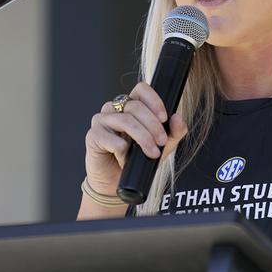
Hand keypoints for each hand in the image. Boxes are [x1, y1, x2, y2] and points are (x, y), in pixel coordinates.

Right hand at [84, 82, 188, 196]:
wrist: (116, 182)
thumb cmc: (136, 160)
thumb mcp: (162, 146)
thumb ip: (173, 132)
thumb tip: (177, 118)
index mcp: (130, 105)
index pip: (141, 89)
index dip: (154, 100)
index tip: (164, 118)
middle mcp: (114, 109)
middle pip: (136, 106)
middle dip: (153, 125)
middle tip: (161, 141)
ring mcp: (101, 120)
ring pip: (125, 120)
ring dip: (143, 138)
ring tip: (152, 152)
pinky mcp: (93, 136)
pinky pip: (113, 140)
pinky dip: (124, 152)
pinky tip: (127, 160)